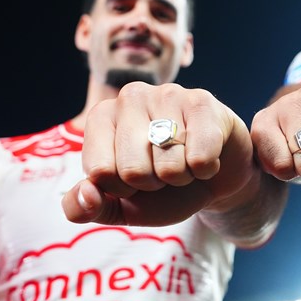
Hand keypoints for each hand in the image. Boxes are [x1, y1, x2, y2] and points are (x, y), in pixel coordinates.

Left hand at [61, 82, 253, 225]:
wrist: (213, 176)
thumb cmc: (162, 185)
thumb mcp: (120, 204)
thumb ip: (87, 207)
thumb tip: (86, 195)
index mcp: (100, 117)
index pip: (100, 173)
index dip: (121, 189)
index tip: (133, 178)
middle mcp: (130, 96)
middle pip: (133, 171)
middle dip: (153, 183)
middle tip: (163, 169)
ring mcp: (168, 94)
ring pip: (169, 167)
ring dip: (182, 177)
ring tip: (185, 160)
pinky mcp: (202, 102)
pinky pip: (200, 158)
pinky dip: (205, 170)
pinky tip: (206, 155)